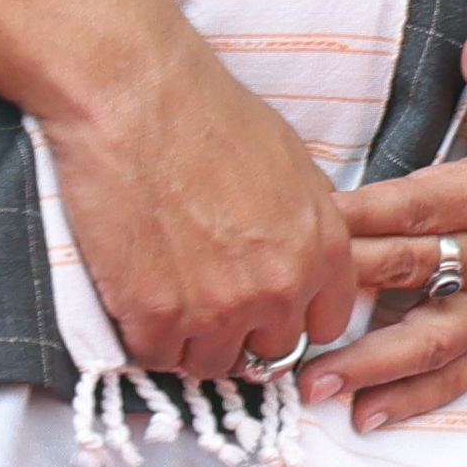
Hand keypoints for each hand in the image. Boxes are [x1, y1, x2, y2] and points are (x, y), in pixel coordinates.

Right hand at [43, 38, 358, 383]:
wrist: (141, 102)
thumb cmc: (214, 119)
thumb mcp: (295, 168)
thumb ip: (308, 225)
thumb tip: (302, 255)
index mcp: (323, 250)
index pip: (327, 325)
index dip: (294, 319)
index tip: (268, 311)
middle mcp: (280, 288)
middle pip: (270, 352)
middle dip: (244, 334)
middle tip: (212, 305)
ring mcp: (218, 308)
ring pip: (212, 364)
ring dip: (193, 342)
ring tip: (173, 303)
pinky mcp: (155, 315)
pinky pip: (157, 357)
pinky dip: (147, 339)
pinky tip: (140, 303)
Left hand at [326, 36, 466, 430]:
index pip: (415, 207)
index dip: (354, 221)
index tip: (296, 233)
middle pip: (412, 274)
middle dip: (342, 298)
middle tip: (281, 319)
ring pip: (435, 338)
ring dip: (373, 366)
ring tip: (315, 386)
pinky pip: (466, 366)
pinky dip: (419, 395)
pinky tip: (369, 416)